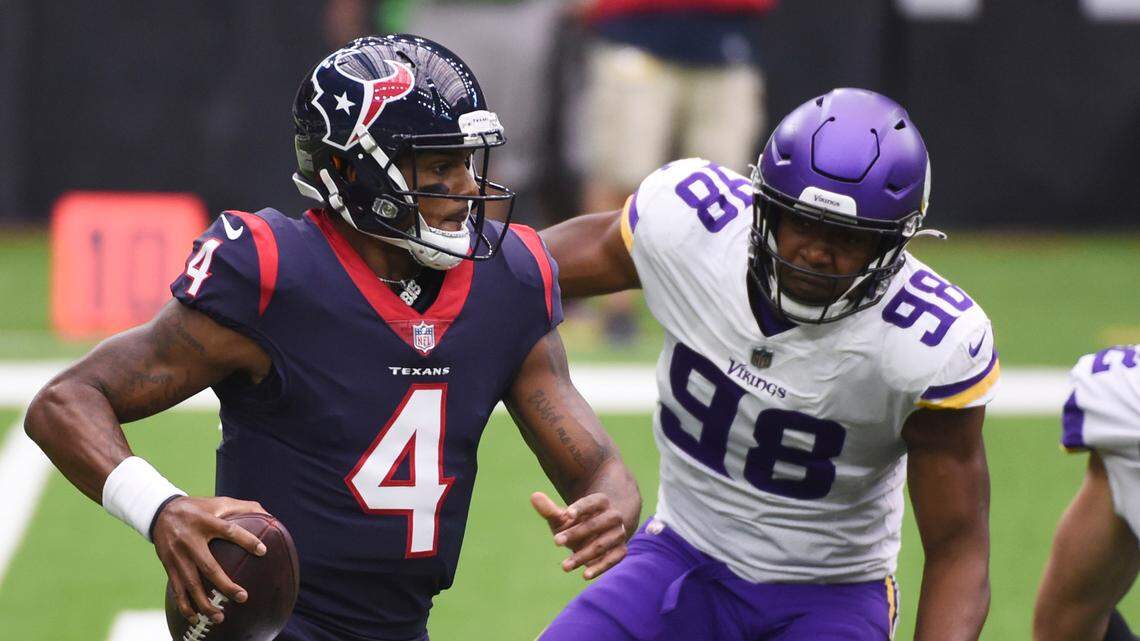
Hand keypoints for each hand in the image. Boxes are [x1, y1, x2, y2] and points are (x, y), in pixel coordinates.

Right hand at [152, 496, 268, 624]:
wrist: (160, 513)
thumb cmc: (197, 508)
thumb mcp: (217, 502)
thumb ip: (243, 507)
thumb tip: (268, 515)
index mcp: (205, 522)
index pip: (229, 531)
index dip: (246, 540)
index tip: (263, 551)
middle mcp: (190, 540)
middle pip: (209, 566)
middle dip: (225, 585)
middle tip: (243, 597)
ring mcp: (178, 555)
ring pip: (192, 584)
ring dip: (205, 603)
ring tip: (220, 616)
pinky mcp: (169, 565)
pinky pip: (177, 589)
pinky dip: (185, 605)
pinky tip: (196, 617)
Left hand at [531, 491, 626, 579]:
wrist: (599, 534)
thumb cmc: (576, 523)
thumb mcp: (563, 517)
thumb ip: (549, 509)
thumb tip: (534, 496)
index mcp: (600, 502)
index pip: (592, 502)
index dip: (581, 508)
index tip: (567, 514)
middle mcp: (613, 516)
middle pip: (596, 524)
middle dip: (576, 533)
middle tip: (555, 541)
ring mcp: (618, 534)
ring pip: (602, 544)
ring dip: (583, 555)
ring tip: (564, 566)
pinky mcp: (621, 550)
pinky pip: (613, 559)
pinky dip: (600, 567)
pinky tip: (584, 574)